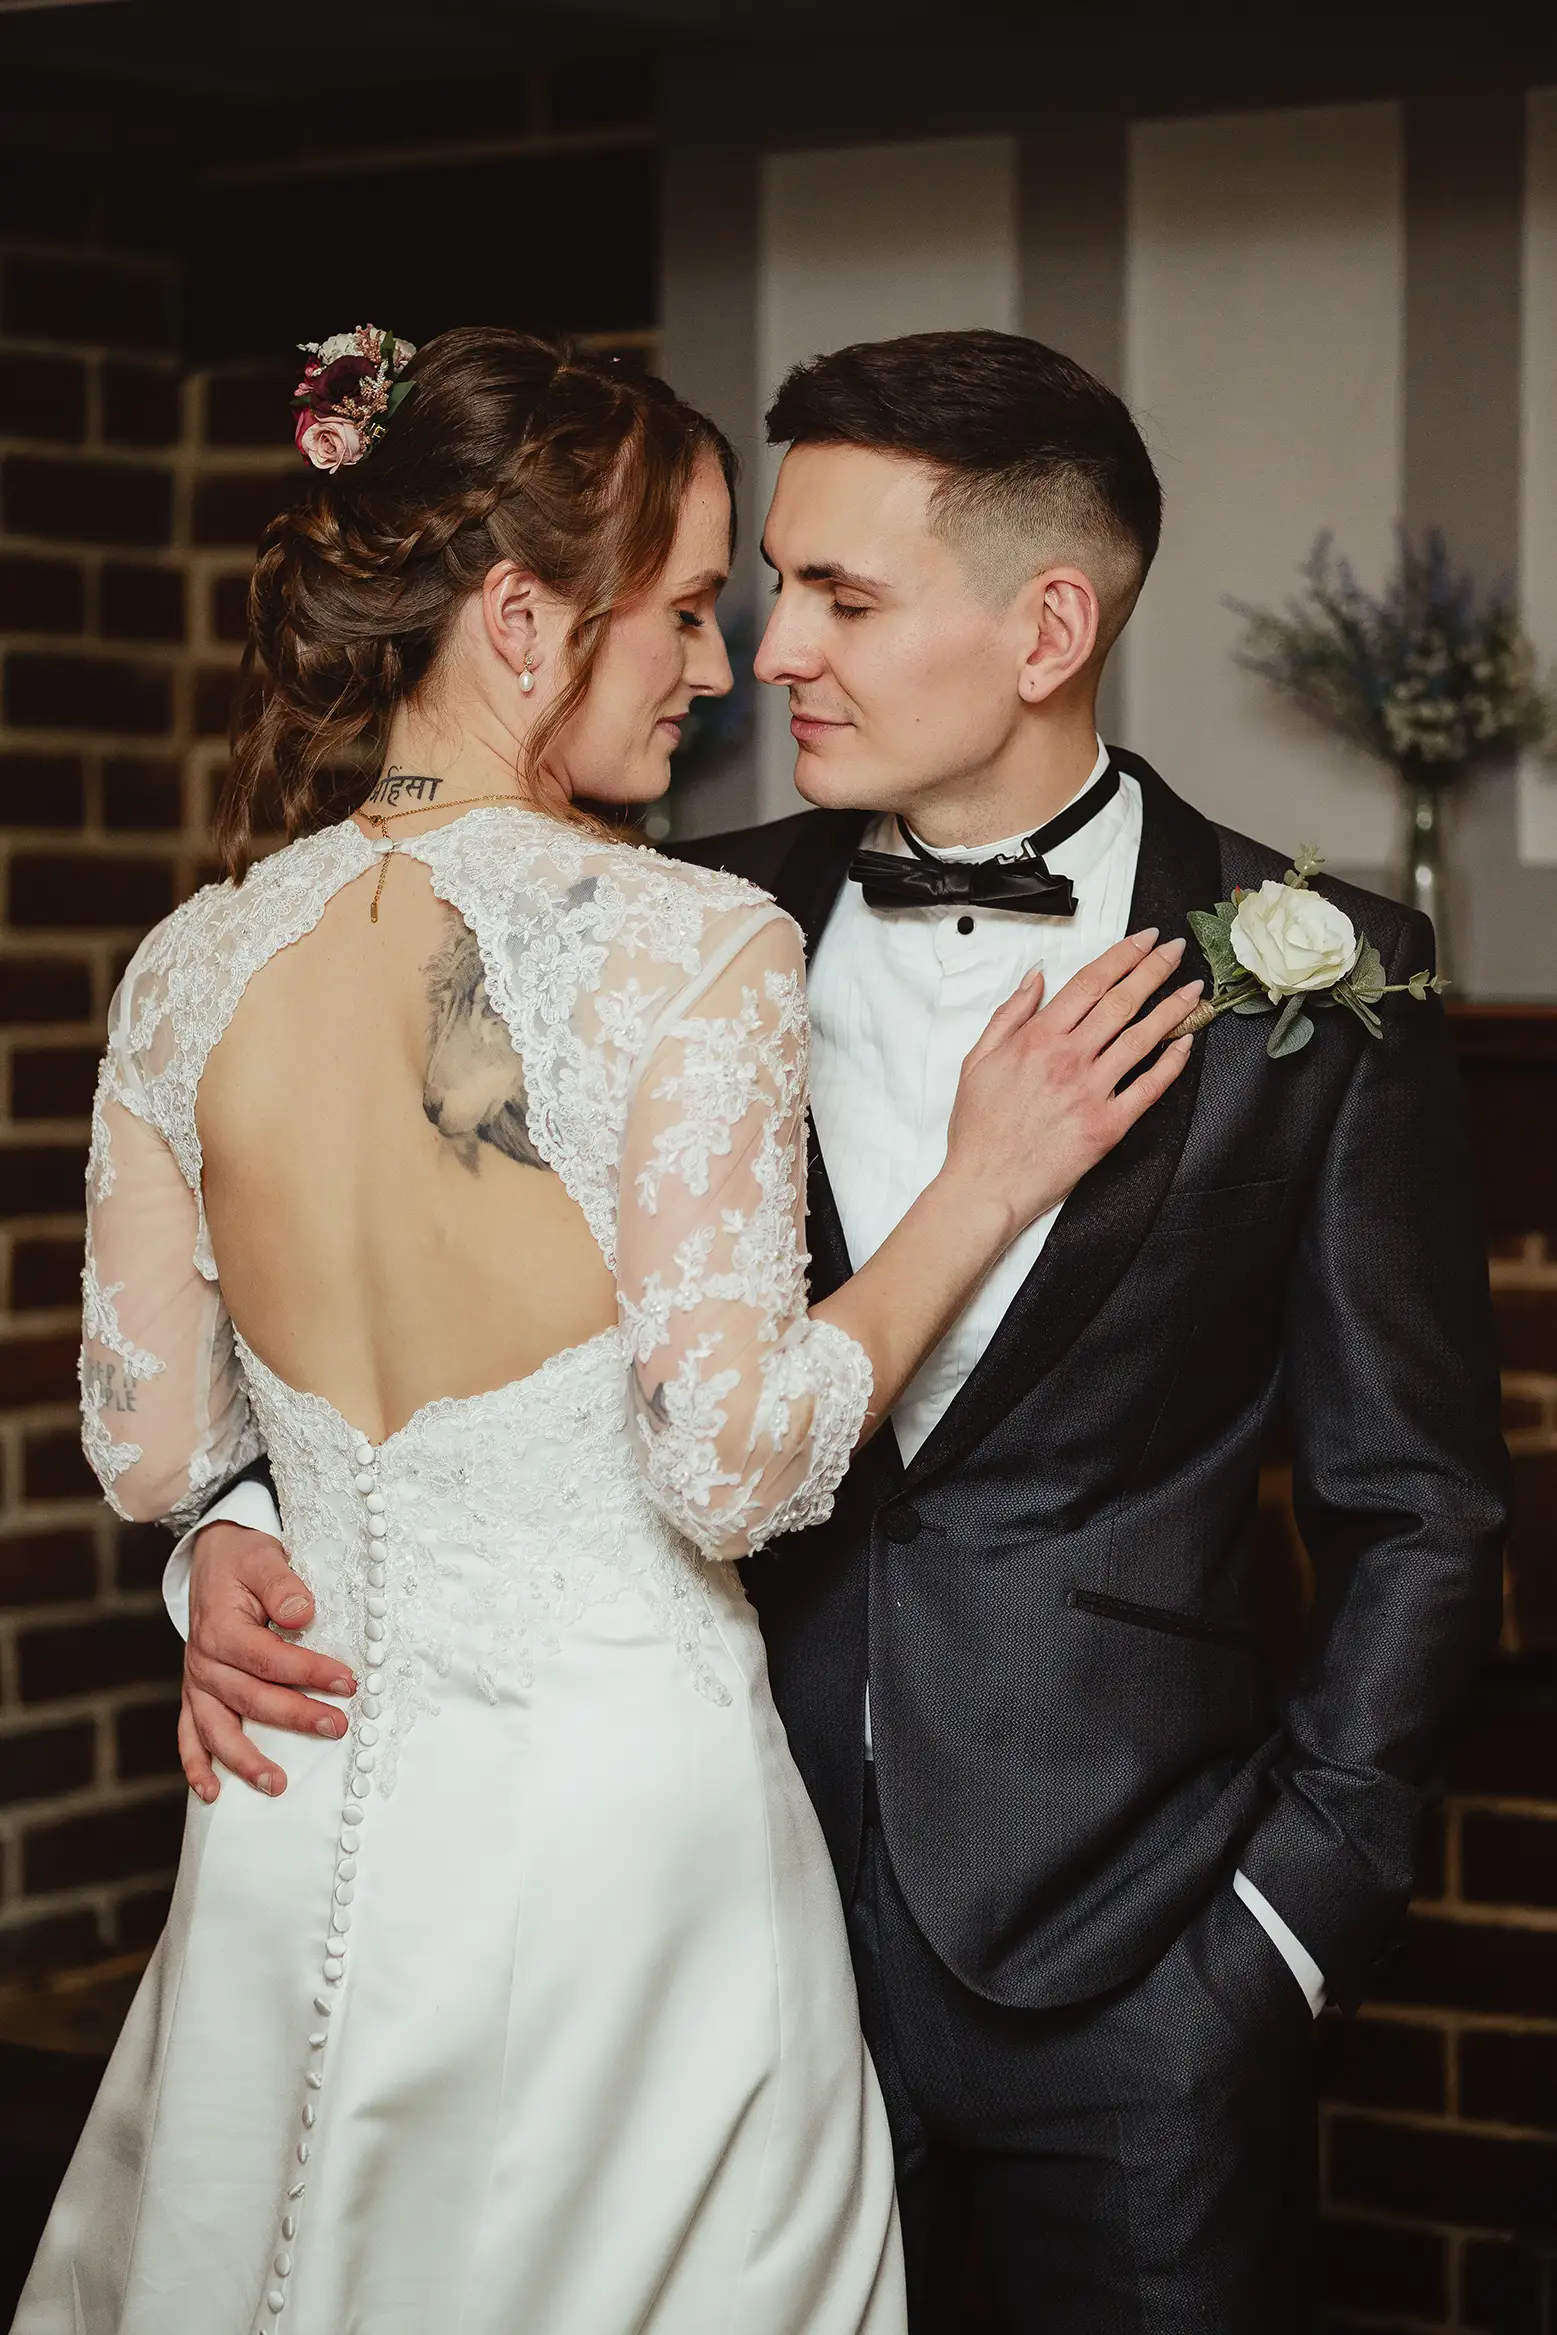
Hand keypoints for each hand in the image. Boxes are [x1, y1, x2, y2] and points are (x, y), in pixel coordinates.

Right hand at [179, 1521, 356, 1802]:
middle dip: (296, 1716)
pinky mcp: (195, 1693)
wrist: (212, 1558)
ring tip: (276, 1784)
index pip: (271, 1659)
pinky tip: (212, 1792)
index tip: (348, 1682)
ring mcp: (197, 1682)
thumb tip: (302, 1613)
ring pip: (217, 1728)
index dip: (310, 1672)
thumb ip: (282, 1585)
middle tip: (336, 1727)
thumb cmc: (243, 1560)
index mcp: (221, 1629)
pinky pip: (189, 1734)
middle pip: (251, 1698)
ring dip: (245, 1759)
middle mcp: (204, 1661)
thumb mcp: (264, 1559)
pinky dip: (196, 1765)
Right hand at [943, 928, 1198, 1237]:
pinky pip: (1149, 1088)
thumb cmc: (979, 1129)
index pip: (1090, 983)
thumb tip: (1036, 978)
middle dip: (1155, 970)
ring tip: (1193, 989)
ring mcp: (1092, 1092)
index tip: (1143, 940)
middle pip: (1123, 1002)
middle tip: (1174, 951)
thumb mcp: (977, 1060)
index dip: (1122, 956)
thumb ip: (1009, 1015)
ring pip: (1143, 1038)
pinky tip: (1185, 1044)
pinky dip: (1171, 1063)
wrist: (986, 1185)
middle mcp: (1069, 1059)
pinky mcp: (1108, 1125)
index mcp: (1037, 1039)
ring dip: (1173, 1009)